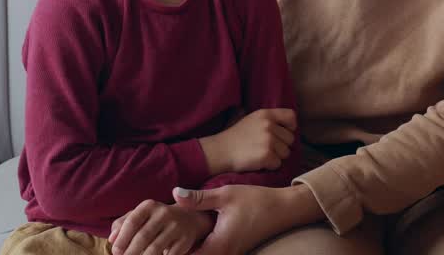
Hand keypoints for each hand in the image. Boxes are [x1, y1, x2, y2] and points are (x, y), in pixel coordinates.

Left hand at [108, 200, 210, 254]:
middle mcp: (164, 213)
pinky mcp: (184, 241)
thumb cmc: (156, 220)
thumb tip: (112, 239)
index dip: (122, 239)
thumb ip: (122, 224)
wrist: (189, 219)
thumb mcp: (140, 216)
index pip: (132, 221)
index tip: (115, 252)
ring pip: (154, 248)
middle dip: (130, 252)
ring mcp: (176, 227)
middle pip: (143, 237)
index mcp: (149, 206)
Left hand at [172, 184, 322, 254]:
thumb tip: (174, 194)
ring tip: (173, 240)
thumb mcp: (226, 195)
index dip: (169, 253)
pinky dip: (199, 249)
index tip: (159, 242)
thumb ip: (198, 198)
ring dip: (188, 251)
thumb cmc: (257, 200)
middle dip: (176, 252)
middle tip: (160, 241)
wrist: (285, 209)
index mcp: (218, 245)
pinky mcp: (233, 251)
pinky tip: (192, 238)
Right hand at [200, 108, 296, 173]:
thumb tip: (289, 126)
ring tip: (261, 155)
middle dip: (281, 146)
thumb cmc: (235, 137)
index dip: (290, 127)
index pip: (291, 116)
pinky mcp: (266, 155)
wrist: (219, 152)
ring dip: (276, 157)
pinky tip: (258, 162)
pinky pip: (278, 164)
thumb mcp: (252, 120)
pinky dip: (270, 166)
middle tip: (266, 148)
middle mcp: (269, 125)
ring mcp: (268, 140)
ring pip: (286, 153)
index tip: (282, 134)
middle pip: (290, 139)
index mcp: (266, 114)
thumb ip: (269, 120)